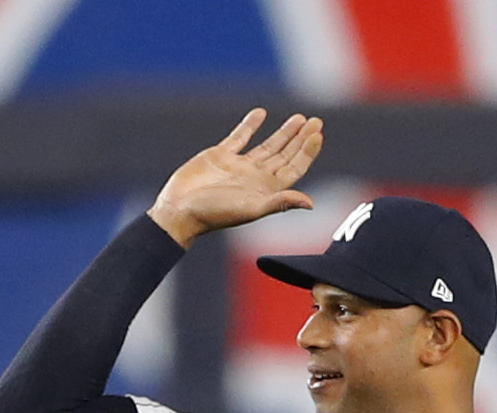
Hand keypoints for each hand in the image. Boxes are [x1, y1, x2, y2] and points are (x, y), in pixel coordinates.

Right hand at [147, 109, 321, 246]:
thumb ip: (280, 202)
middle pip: (285, 155)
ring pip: (267, 146)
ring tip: (299, 118)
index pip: (294, 168)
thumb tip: (311, 204)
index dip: (307, 152)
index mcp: (266, 191)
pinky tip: (261, 113)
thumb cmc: (214, 214)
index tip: (318, 134)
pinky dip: (250, 125)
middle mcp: (255, 178)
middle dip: (300, 138)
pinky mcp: (220, 157)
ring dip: (283, 132)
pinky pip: (239, 137)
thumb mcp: (251, 208)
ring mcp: (238, 167)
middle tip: (316, 121)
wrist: (179, 209)